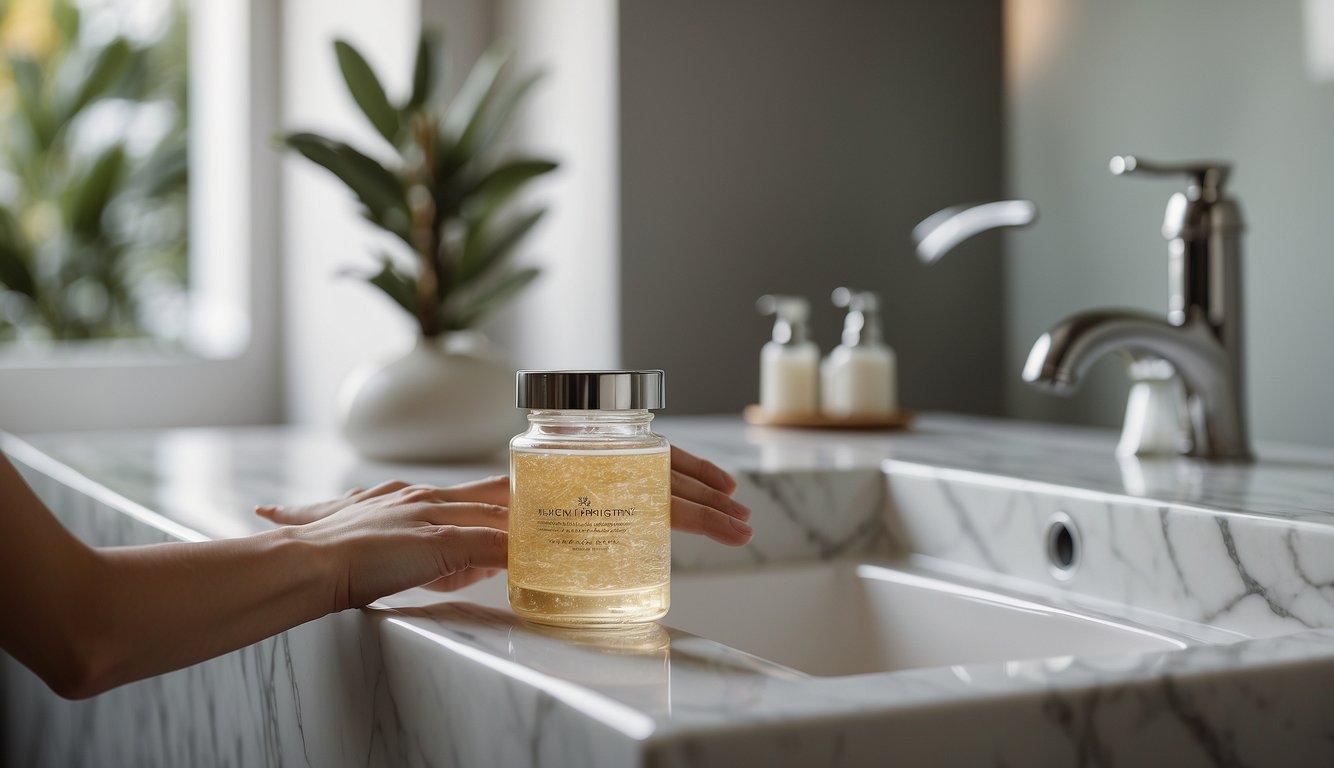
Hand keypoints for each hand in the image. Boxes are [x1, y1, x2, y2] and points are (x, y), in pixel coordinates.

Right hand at [254, 447, 752, 603]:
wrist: (307, 561)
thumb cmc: (359, 557)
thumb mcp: (433, 549)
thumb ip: (470, 545)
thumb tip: (503, 553)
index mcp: (501, 492)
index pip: (593, 474)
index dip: (649, 473)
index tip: (698, 487)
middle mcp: (504, 488)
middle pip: (615, 476)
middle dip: (685, 483)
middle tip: (739, 502)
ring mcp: (491, 505)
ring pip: (606, 498)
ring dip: (679, 510)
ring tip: (734, 520)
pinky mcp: (471, 532)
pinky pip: (558, 531)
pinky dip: (614, 530)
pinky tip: (671, 535)